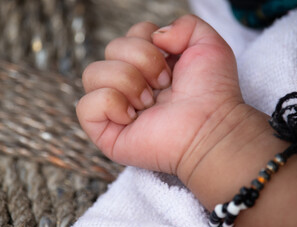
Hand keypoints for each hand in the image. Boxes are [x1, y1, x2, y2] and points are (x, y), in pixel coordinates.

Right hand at [77, 15, 242, 179]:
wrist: (210, 127)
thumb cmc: (211, 92)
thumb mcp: (207, 44)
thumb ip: (184, 24)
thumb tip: (155, 35)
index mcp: (146, 65)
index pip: (129, 36)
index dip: (148, 43)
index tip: (172, 67)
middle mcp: (127, 84)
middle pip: (110, 48)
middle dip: (142, 61)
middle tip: (164, 85)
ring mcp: (114, 108)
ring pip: (92, 73)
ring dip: (127, 82)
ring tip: (149, 103)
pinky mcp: (104, 131)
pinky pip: (85, 105)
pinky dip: (111, 104)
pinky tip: (132, 118)